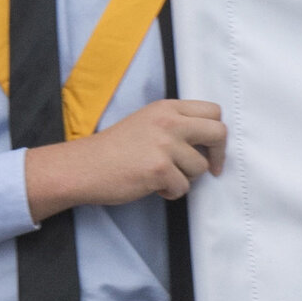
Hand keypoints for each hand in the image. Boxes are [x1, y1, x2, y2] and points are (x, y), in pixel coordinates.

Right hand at [31, 98, 226, 216]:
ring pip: (201, 168)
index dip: (217, 133)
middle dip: (218, 155)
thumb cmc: (115, 150)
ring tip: (161, 176)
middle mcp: (168, 122)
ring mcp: (164, 144)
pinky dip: (170, 192)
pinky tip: (151, 185)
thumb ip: (176, 125)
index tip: (211, 149)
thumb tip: (210, 140)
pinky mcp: (159, 168)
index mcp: (166, 108)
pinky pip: (183, 187)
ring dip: (185, 178)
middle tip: (211, 169)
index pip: (212, 111)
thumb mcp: (147, 123)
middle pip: (219, 133)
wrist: (83, 166)